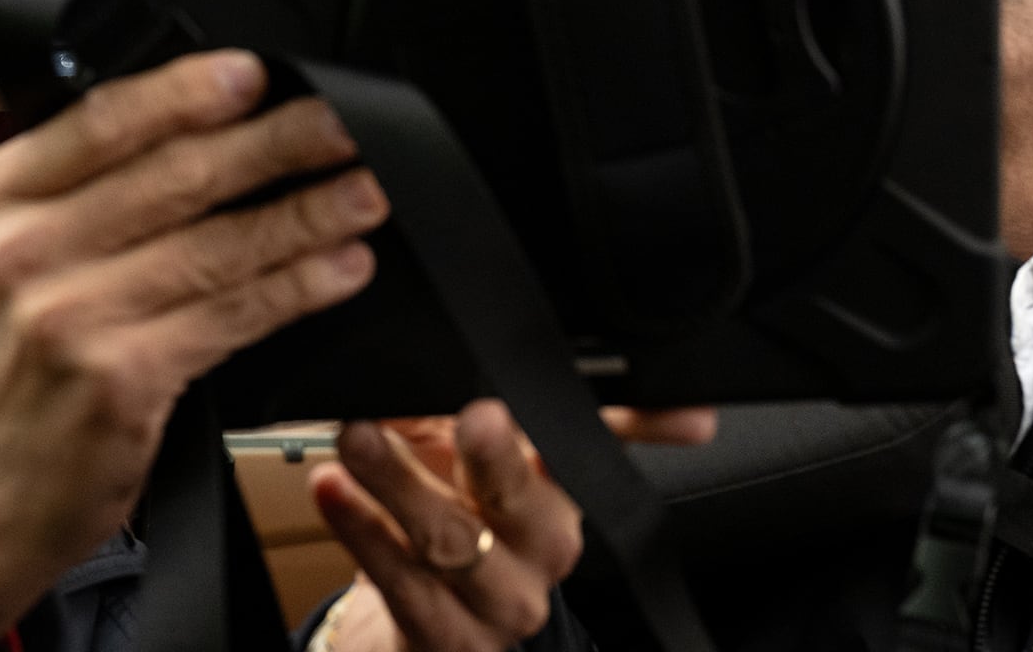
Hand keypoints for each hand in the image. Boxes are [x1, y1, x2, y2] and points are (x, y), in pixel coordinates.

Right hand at [0, 51, 385, 631]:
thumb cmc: (9, 370)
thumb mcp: (5, 258)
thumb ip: (77, 192)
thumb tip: (199, 125)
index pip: (104, 121)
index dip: (188, 91)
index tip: (256, 72)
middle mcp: (24, 251)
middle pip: (174, 175)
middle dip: (273, 142)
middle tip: (342, 120)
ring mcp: (70, 317)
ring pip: (215, 245)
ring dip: (305, 213)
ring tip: (365, 190)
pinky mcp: (120, 380)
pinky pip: (231, 316)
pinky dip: (297, 287)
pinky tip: (341, 267)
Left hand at [306, 404, 715, 651]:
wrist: (435, 616)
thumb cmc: (474, 509)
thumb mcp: (522, 455)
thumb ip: (595, 410)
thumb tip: (699, 413)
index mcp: (566, 495)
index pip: (589, 451)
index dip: (578, 432)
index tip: (523, 405)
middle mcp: (541, 555)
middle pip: (519, 504)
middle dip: (491, 459)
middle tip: (463, 415)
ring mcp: (495, 604)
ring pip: (451, 544)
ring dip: (400, 486)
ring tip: (360, 438)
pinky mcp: (447, 641)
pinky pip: (405, 586)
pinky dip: (363, 533)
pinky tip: (334, 490)